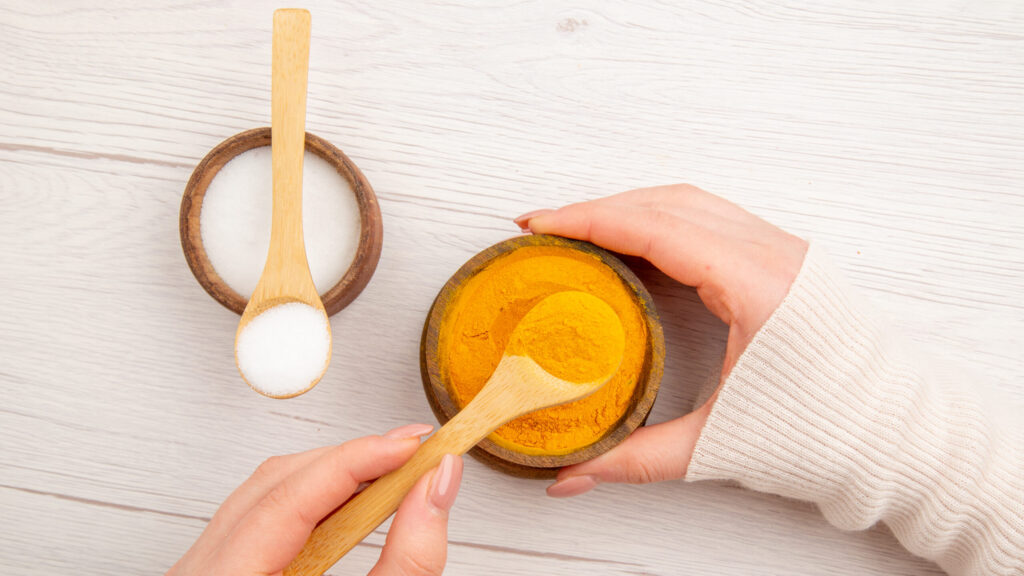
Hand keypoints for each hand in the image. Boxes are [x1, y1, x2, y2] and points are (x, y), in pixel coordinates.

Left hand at [167, 424, 462, 575]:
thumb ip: (409, 559)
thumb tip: (436, 487)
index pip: (291, 496)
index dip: (359, 459)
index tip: (413, 447)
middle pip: (279, 482)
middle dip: (353, 460)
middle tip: (414, 454)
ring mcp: (203, 573)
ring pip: (268, 492)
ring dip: (335, 476)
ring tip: (393, 472)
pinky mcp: (220, 571)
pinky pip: (263, 514)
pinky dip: (315, 501)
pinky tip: (354, 500)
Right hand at [513, 184, 806, 496]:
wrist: (899, 436)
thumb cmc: (826, 434)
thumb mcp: (719, 445)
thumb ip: (638, 458)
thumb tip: (569, 477)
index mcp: (758, 285)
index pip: (656, 227)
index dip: (590, 219)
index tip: (541, 224)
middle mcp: (773, 254)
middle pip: (668, 202)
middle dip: (599, 208)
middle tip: (544, 227)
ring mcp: (784, 251)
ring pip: (692, 203)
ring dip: (631, 208)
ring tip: (580, 229)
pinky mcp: (787, 261)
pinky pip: (713, 219)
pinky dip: (663, 220)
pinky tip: (635, 242)